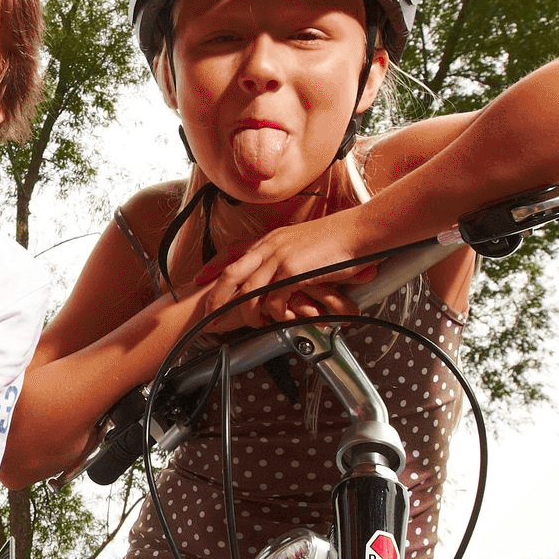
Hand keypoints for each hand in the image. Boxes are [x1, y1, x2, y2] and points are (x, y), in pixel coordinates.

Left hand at [206, 214, 365, 325]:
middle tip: (209, 315)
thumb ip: (287, 256)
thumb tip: (282, 275)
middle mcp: (270, 247)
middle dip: (216, 297)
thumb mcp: (304, 244)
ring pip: (248, 292)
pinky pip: (273, 300)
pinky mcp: (293, 272)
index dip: (213, 266)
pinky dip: (275, 314)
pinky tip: (282, 318)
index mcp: (271, 239)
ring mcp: (280, 259)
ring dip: (246, 313)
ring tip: (249, 325)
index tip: (199, 278)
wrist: (359, 232)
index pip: (233, 251)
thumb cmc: (339, 240)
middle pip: (231, 274)